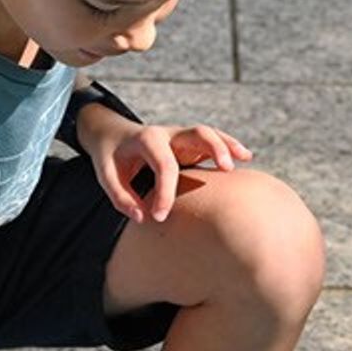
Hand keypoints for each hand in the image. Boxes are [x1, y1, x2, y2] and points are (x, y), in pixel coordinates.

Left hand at [79, 112, 252, 223]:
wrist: (112, 135)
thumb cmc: (111, 158)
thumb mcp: (106, 176)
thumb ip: (121, 198)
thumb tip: (144, 217)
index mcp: (146, 139)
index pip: (164, 165)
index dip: (165, 193)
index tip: (159, 217)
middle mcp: (168, 134)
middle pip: (197, 133)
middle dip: (213, 148)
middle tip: (226, 170)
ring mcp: (181, 138)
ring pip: (209, 134)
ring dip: (227, 145)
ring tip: (245, 159)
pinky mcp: (189, 145)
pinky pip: (213, 143)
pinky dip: (229, 147)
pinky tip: (245, 158)